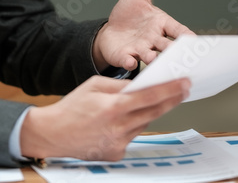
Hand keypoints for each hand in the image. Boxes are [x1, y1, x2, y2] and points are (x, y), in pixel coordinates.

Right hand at [20, 76, 189, 159]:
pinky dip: (131, 126)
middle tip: (184, 89)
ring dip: (147, 113)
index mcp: (113, 107)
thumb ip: (120, 85)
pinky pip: (132, 136)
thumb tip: (141, 84)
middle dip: (171, 100)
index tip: (185, 83)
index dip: (170, 89)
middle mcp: (118, 127)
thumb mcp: (94, 85)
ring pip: (144, 124)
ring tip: (142, 103)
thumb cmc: (71, 107)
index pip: (149, 97)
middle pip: (154, 112)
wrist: (52, 134)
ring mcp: (118, 143)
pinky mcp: (116, 154)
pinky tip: (119, 122)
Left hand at [92, 0, 192, 70]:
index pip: (177, 30)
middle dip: (172, 51)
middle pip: (167, 46)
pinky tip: (130, 61)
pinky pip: (129, 60)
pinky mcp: (125, 56)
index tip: (194, 40)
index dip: (186, 36)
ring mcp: (141, 49)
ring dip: (152, 58)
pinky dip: (130, 62)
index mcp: (161, 24)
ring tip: (152, 57)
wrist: (110, 31)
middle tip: (178, 54)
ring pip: (150, 56)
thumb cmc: (129, 14)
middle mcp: (154, 39)